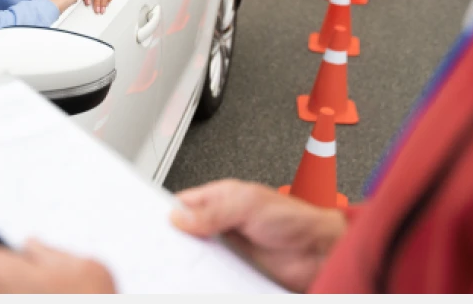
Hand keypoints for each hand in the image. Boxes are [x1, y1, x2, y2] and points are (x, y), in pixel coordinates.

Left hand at [0, 238, 115, 293]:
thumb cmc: (91, 300)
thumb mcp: (86, 267)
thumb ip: (52, 251)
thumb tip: (35, 244)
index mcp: (4, 274)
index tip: (1, 249)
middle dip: (9, 275)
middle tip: (39, 277)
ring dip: (16, 293)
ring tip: (51, 294)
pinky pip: (9, 302)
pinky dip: (22, 299)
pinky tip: (53, 299)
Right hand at [170, 179, 346, 292]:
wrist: (319, 251)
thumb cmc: (293, 219)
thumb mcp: (248, 205)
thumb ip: (213, 211)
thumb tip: (181, 217)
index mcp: (221, 197)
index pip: (185, 202)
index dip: (168, 210)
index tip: (153, 221)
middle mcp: (222, 221)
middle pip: (187, 230)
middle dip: (174, 237)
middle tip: (161, 246)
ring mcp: (228, 245)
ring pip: (197, 252)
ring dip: (190, 258)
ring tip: (178, 262)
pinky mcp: (235, 267)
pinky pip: (212, 271)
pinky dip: (204, 274)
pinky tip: (199, 275)